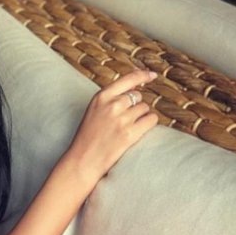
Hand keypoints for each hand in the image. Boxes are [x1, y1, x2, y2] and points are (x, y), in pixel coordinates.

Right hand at [64, 70, 158, 189]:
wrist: (83, 159)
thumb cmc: (88, 136)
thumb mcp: (93, 110)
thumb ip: (110, 99)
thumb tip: (135, 90)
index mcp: (101, 97)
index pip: (128, 79)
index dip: (142, 76)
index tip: (152, 75)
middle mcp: (112, 105)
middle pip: (138, 96)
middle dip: (135, 106)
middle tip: (124, 119)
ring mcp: (121, 119)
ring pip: (145, 108)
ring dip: (141, 116)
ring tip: (127, 127)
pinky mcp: (130, 133)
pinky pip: (151, 120)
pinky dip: (148, 124)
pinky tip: (137, 131)